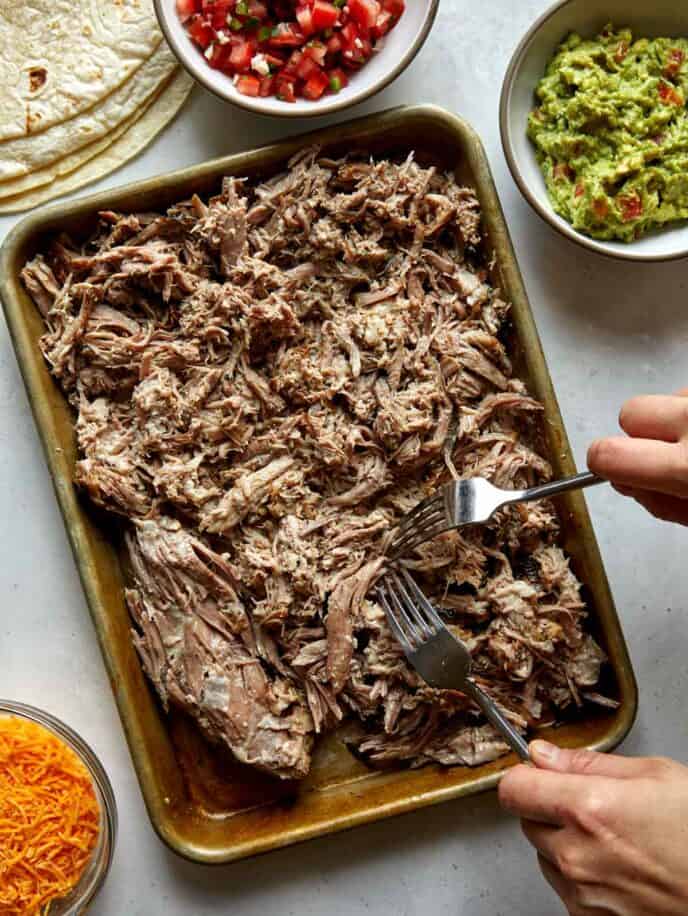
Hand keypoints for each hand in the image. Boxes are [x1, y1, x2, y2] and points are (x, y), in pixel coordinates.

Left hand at [499, 741, 687, 914]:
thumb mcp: (655, 775)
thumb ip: (589, 763)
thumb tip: (546, 755)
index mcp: (588, 811)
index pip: (514, 788)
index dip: (526, 776)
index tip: (539, 773)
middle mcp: (577, 855)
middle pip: (528, 821)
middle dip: (550, 808)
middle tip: (593, 805)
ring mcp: (584, 894)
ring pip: (547, 856)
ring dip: (565, 843)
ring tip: (615, 839)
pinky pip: (567, 888)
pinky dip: (582, 876)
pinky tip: (619, 866)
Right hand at [588, 390, 687, 523]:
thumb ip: (658, 502)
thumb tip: (625, 481)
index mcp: (687, 466)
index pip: (607, 454)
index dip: (602, 462)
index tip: (610, 468)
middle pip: (630, 412)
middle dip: (639, 433)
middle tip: (669, 456)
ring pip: (662, 398)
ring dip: (670, 421)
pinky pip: (684, 394)